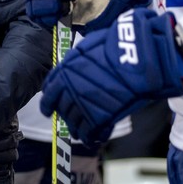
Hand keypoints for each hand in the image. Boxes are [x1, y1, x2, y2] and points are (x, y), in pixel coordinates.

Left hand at [40, 8, 182, 144]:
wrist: (133, 57)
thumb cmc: (114, 46)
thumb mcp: (87, 47)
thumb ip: (77, 62)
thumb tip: (76, 66)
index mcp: (64, 70)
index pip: (49, 91)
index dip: (49, 101)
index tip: (49, 106)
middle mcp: (68, 89)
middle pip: (60, 108)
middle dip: (64, 115)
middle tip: (68, 119)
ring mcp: (82, 104)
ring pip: (72, 123)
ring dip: (75, 127)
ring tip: (79, 131)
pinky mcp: (98, 117)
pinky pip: (88, 133)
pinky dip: (89, 136)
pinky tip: (92, 137)